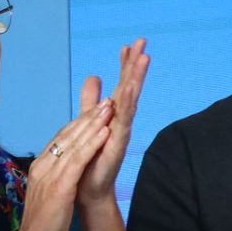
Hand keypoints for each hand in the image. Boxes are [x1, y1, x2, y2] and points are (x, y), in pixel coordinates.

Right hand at [16, 98, 114, 230]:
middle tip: (105, 101)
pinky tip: (104, 132)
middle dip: (88, 117)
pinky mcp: (60, 186)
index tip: (95, 110)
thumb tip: (64, 167)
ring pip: (74, 143)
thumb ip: (54, 176)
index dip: (79, 123)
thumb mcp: (48, 192)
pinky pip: (78, 160)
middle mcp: (44, 165)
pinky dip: (92, 144)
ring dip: (93, 124)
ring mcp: (50, 174)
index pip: (61, 139)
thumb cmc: (43, 223)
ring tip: (108, 108)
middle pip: (68, 135)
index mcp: (40, 166)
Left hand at [78, 38, 148, 208]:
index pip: (121, 84)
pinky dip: (127, 102)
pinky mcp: (118, 142)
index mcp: (113, 113)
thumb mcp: (88, 121)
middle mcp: (121, 119)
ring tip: (143, 58)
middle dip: (135, 64)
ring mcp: (122, 130)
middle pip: (130, 86)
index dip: (124, 65)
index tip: (127, 45)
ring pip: (131, 99)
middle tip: (142, 42)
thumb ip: (91, 100)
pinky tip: (130, 88)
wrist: (89, 188)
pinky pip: (124, 119)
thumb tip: (94, 77)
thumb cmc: (91, 158)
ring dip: (136, 78)